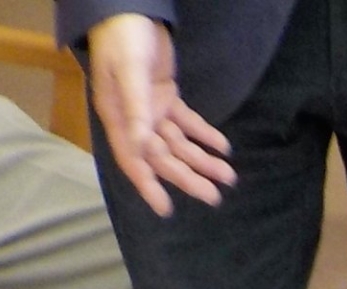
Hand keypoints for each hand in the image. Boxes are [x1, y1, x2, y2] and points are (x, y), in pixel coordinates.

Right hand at [88, 14, 233, 216]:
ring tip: (228, 176)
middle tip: (214, 197)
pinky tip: (224, 148)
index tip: (166, 210)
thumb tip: (143, 147)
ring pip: (178, 144)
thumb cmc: (124, 38)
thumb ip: (137, 109)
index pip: (134, 159)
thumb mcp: (130, 73)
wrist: (130, 9)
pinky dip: (205, 135)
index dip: (149, 185)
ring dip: (202, 160)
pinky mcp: (165, 96)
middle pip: (162, 157)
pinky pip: (187, 123)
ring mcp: (150, 109)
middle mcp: (134, 119)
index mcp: (118, 116)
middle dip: (187, 177)